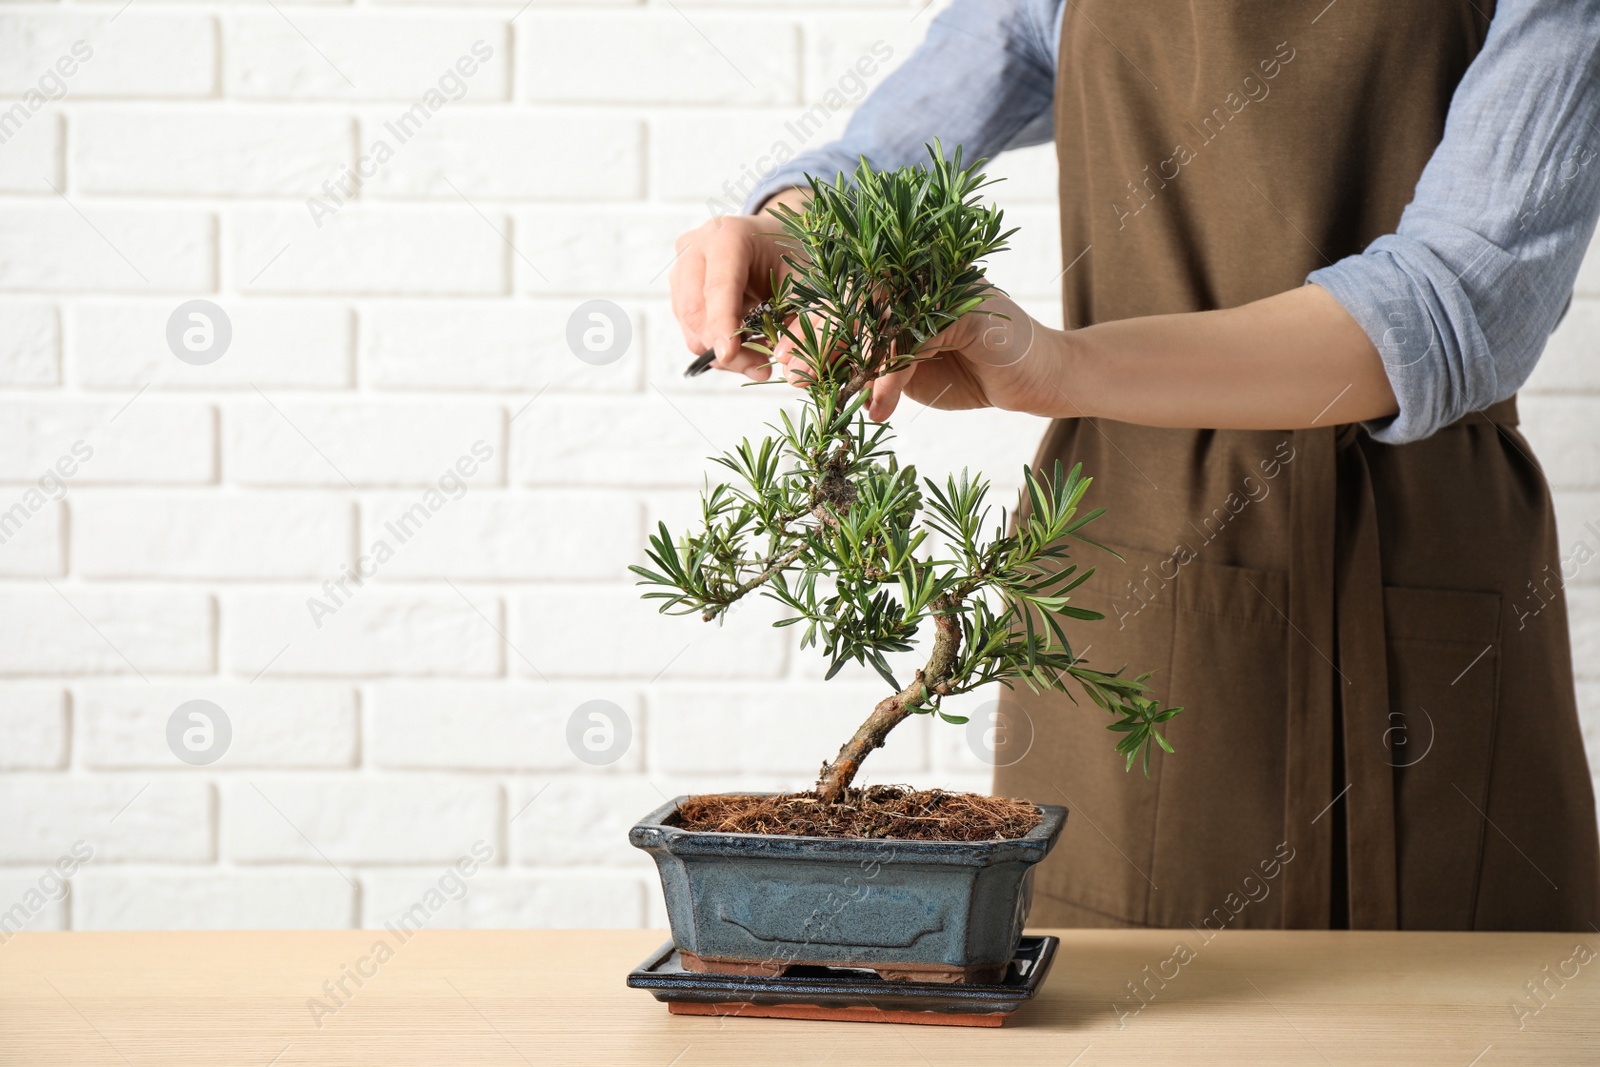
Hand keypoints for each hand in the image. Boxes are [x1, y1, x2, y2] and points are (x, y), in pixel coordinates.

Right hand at [669, 190, 808, 381]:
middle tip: (760, 367)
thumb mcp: (807, 283)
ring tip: (757, 359)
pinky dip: (715, 345)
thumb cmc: (793, 254)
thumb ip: (801, 320)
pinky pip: (689, 328)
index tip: (728, 355)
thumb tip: (782, 359)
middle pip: (695, 310)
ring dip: (720, 352)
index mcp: (729, 236)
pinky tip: (743, 345)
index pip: (717, 286)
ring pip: (689, 325)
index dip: (721, 324)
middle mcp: (698, 247)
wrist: (777, 236)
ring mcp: (683, 266)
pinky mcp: (679, 286)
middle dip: (724, 347)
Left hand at [774, 290, 1070, 421]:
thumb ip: (867, 365)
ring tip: (839, 398)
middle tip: (799, 376)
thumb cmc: (971, 374)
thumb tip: (815, 374)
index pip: (847, 297)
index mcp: (903, 284)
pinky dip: (890, 376)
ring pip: (880, 316)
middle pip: (855, 298)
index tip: (787, 363)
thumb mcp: (906, 373)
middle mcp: (921, 276)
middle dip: (821, 339)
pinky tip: (880, 407)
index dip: (814, 328)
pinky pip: (913, 339)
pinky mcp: (965, 308)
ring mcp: (944, 286)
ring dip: (852, 361)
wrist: (1038, 382)